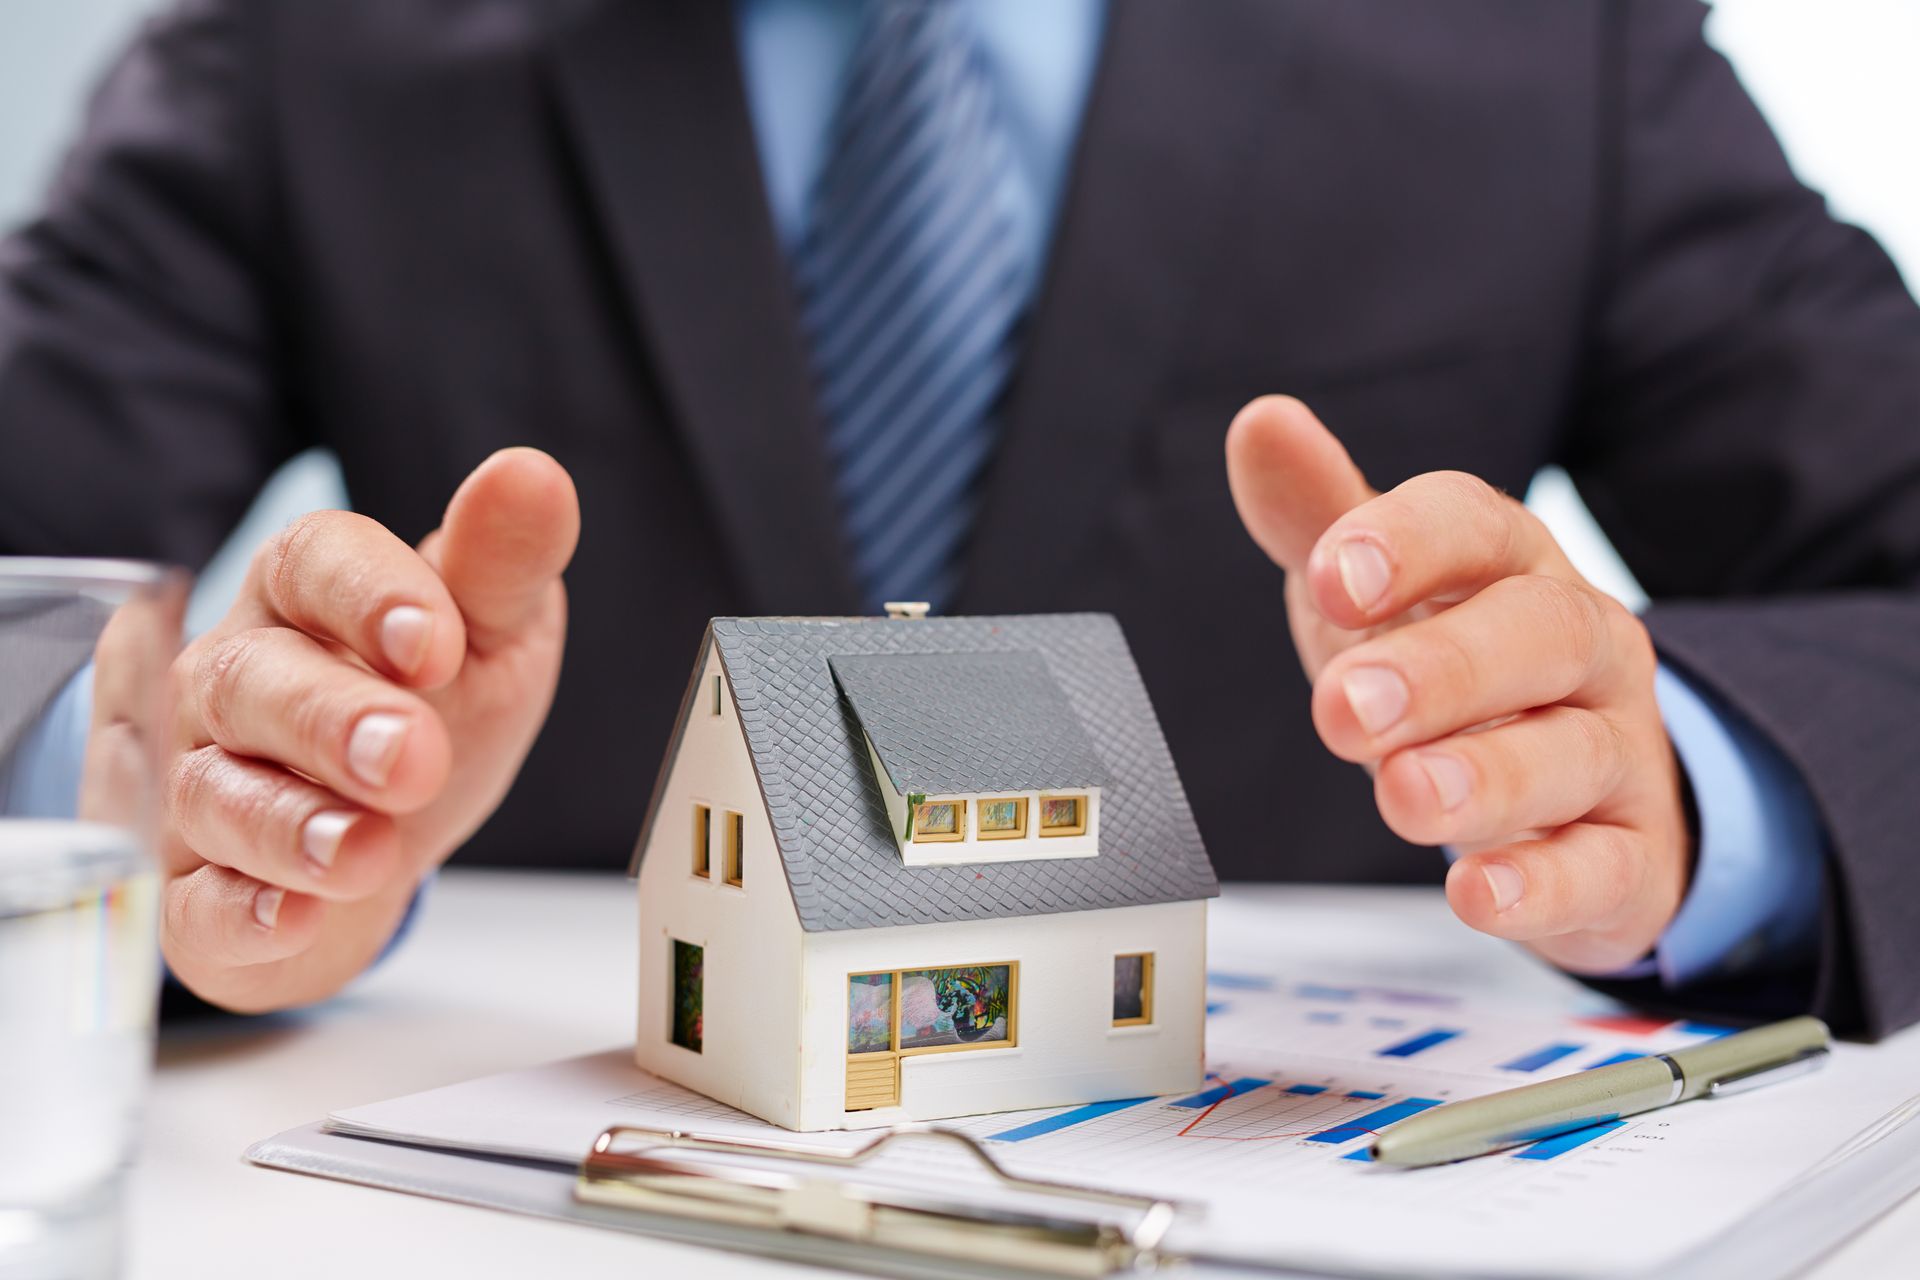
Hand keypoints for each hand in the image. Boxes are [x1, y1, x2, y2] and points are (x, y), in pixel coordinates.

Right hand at [158, 448, 579, 1010]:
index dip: (369, 597)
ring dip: (290, 825)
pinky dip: (242, 913)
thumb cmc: (429, 708)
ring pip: (216, 793)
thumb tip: (533, 473)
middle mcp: (236, 680)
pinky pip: (196, 902)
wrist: (387, 835)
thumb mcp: (487, 635)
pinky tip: (295, 917)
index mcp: (306, 595)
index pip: (312, 562)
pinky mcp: (198, 890)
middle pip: (251, 680)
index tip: (435, 642)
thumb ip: (501, 564)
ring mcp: (204, 784)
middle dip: (331, 720)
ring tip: (366, 851)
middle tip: (411, 758)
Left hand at [1224, 396, 1688, 973]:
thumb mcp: (1382, 595)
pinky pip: (1603, 868)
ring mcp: (1614, 751)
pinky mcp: (1627, 858)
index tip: (1332, 573)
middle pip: (1539, 634)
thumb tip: (1263, 420)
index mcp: (1514, 567)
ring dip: (1487, 777)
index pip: (1477, 526)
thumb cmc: (1462, 672)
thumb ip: (1320, 519)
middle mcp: (1582, 647)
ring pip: (1573, 753)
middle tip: (1345, 710)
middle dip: (1443, 668)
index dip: (1405, 543)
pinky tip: (1477, 893)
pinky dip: (1541, 884)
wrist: (1580, 795)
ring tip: (1404, 798)